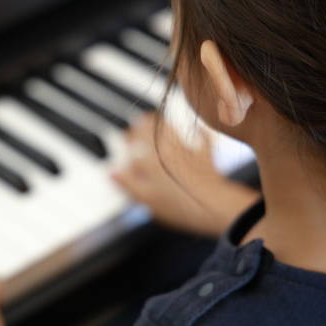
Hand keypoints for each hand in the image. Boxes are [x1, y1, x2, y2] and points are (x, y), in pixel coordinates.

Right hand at [112, 113, 259, 235]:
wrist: (214, 207)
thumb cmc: (179, 206)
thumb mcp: (146, 200)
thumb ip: (128, 184)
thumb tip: (111, 172)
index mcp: (150, 160)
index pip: (133, 141)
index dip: (127, 137)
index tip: (124, 137)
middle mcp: (167, 151)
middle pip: (151, 130)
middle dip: (142, 125)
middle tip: (137, 123)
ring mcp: (186, 152)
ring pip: (171, 130)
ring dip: (162, 124)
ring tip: (154, 118)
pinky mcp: (205, 157)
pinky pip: (204, 139)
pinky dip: (200, 133)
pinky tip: (198, 128)